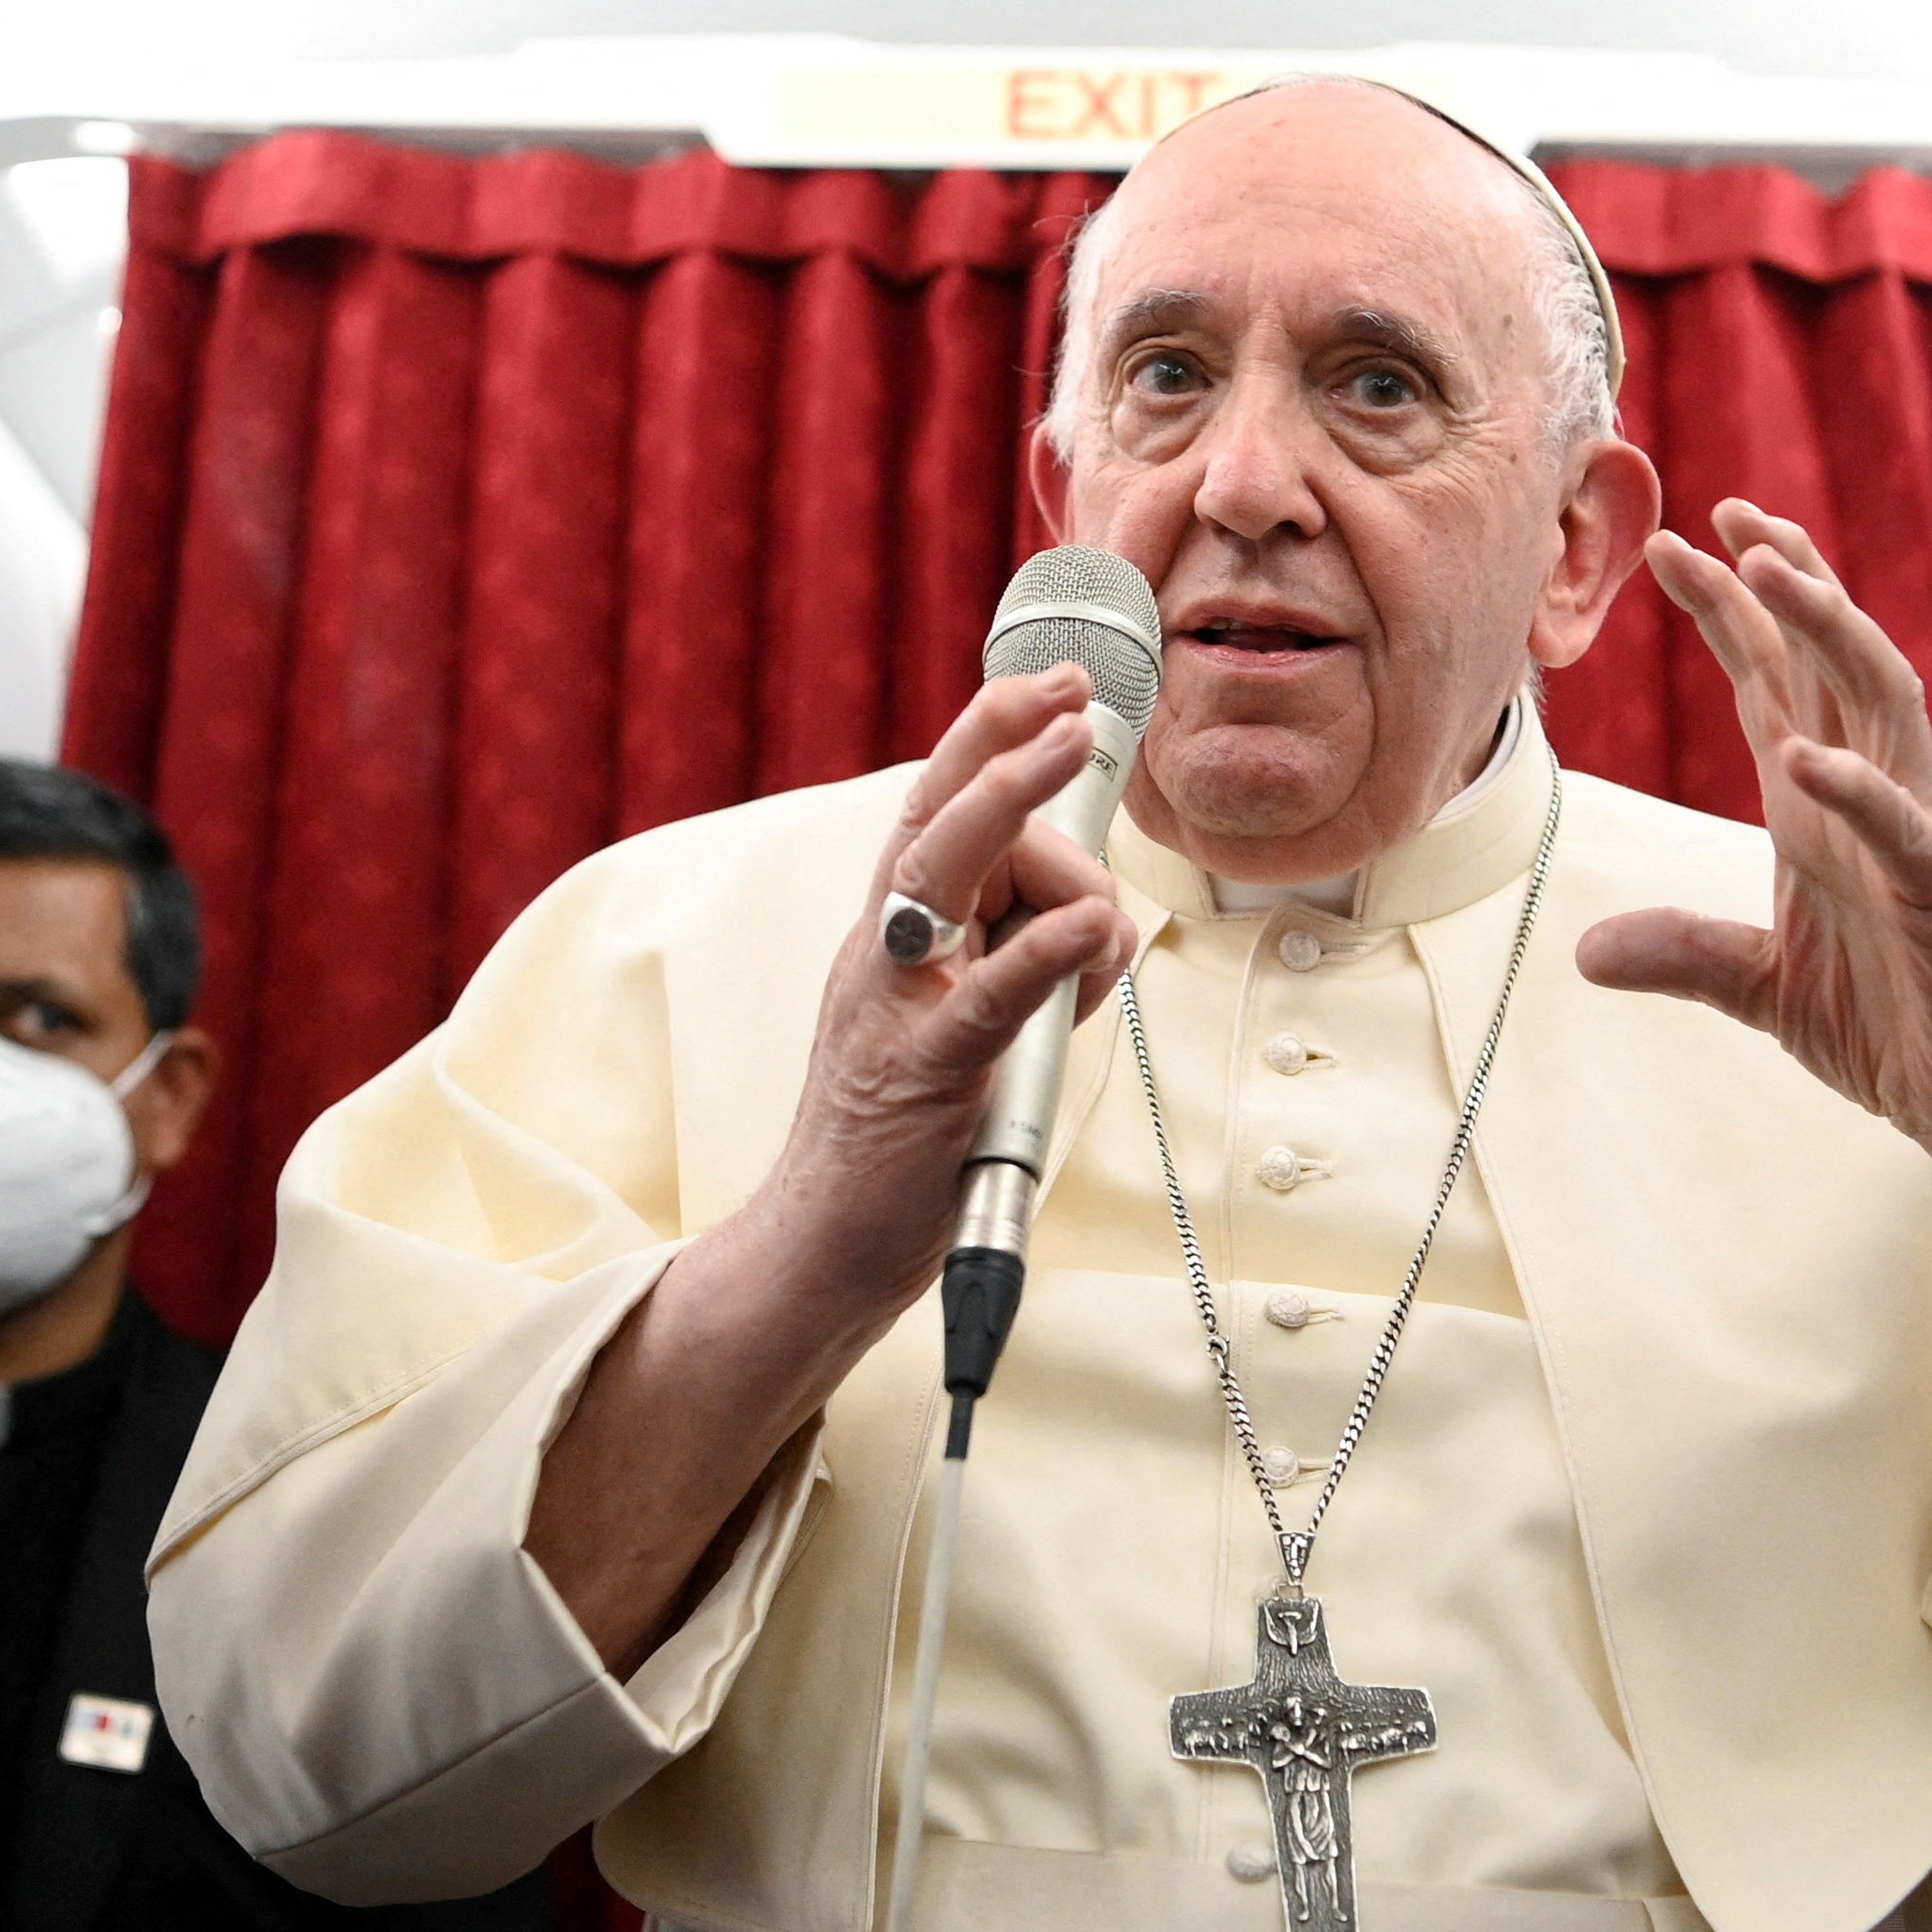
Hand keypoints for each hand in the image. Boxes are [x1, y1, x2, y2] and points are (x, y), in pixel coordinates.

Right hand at [527, 665, 1135, 1671]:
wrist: (823, 1249)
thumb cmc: (904, 1138)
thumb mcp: (969, 1030)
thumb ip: (1032, 969)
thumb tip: (1108, 923)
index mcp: (892, 933)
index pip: (935, 807)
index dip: (989, 734)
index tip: (1055, 682)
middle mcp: (883, 953)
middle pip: (935, 817)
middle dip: (1005, 745)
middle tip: (1074, 702)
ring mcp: (896, 1010)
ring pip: (949, 880)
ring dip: (1022, 813)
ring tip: (1083, 769)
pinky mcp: (922, 1080)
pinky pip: (984, 1001)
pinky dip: (1039, 958)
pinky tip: (1088, 930)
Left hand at [1576, 501, 1931, 1219]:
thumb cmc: (1896, 1028)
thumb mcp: (1764, 991)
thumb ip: (1687, 955)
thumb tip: (1588, 952)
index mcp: (1824, 813)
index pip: (1779, 686)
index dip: (1732, 615)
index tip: (1673, 549)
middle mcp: (1875, 804)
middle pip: (1835, 665)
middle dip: (1786, 585)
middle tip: (1730, 513)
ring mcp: (1919, 845)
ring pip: (1884, 708)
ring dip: (1829, 636)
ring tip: (1772, 573)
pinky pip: (1907, 834)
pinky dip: (1857, 793)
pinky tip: (1807, 760)